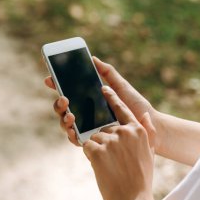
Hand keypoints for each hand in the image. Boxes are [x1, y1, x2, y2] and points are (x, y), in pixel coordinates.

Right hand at [45, 56, 159, 148]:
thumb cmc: (136, 105)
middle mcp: (85, 114)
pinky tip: (73, 130)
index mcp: (89, 100)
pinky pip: (75, 139)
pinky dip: (71, 135)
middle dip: (58, 104)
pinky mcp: (92, 140)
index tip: (49, 78)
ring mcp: (87, 127)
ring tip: (70, 115)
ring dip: (63, 119)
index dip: (57, 86)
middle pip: (64, 109)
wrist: (149, 125)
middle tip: (64, 99)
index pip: (68, 92)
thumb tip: (93, 58)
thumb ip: (107, 72)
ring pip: (66, 123)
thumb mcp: (120, 86)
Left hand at [83, 86, 155, 199]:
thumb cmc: (141, 177)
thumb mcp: (149, 152)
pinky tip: (101, 166)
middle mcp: (125, 132)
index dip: (113, 98)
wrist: (132, 199)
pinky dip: (90, 155)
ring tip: (109, 165)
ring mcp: (111, 141)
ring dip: (97, 149)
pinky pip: (87, 146)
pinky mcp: (98, 150)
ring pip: (94, 137)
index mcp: (138, 131)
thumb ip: (148, 132)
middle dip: (104, 140)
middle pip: (104, 128)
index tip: (104, 88)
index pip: (123, 109)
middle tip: (113, 158)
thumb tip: (146, 115)